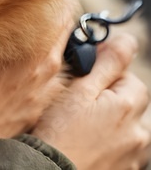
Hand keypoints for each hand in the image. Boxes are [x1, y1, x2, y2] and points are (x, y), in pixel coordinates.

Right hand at [33, 32, 149, 169]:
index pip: (129, 78)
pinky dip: (108, 144)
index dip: (106, 75)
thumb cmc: (58, 134)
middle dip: (110, 100)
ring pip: (127, 128)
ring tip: (80, 128)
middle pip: (131, 104)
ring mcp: (134, 154)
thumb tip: (126, 40)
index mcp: (128, 106)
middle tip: (79, 105)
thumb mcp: (77, 92)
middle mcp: (139, 131)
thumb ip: (105, 65)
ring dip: (110, 123)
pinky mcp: (126, 169)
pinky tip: (86, 144)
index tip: (85, 81)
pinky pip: (122, 149)